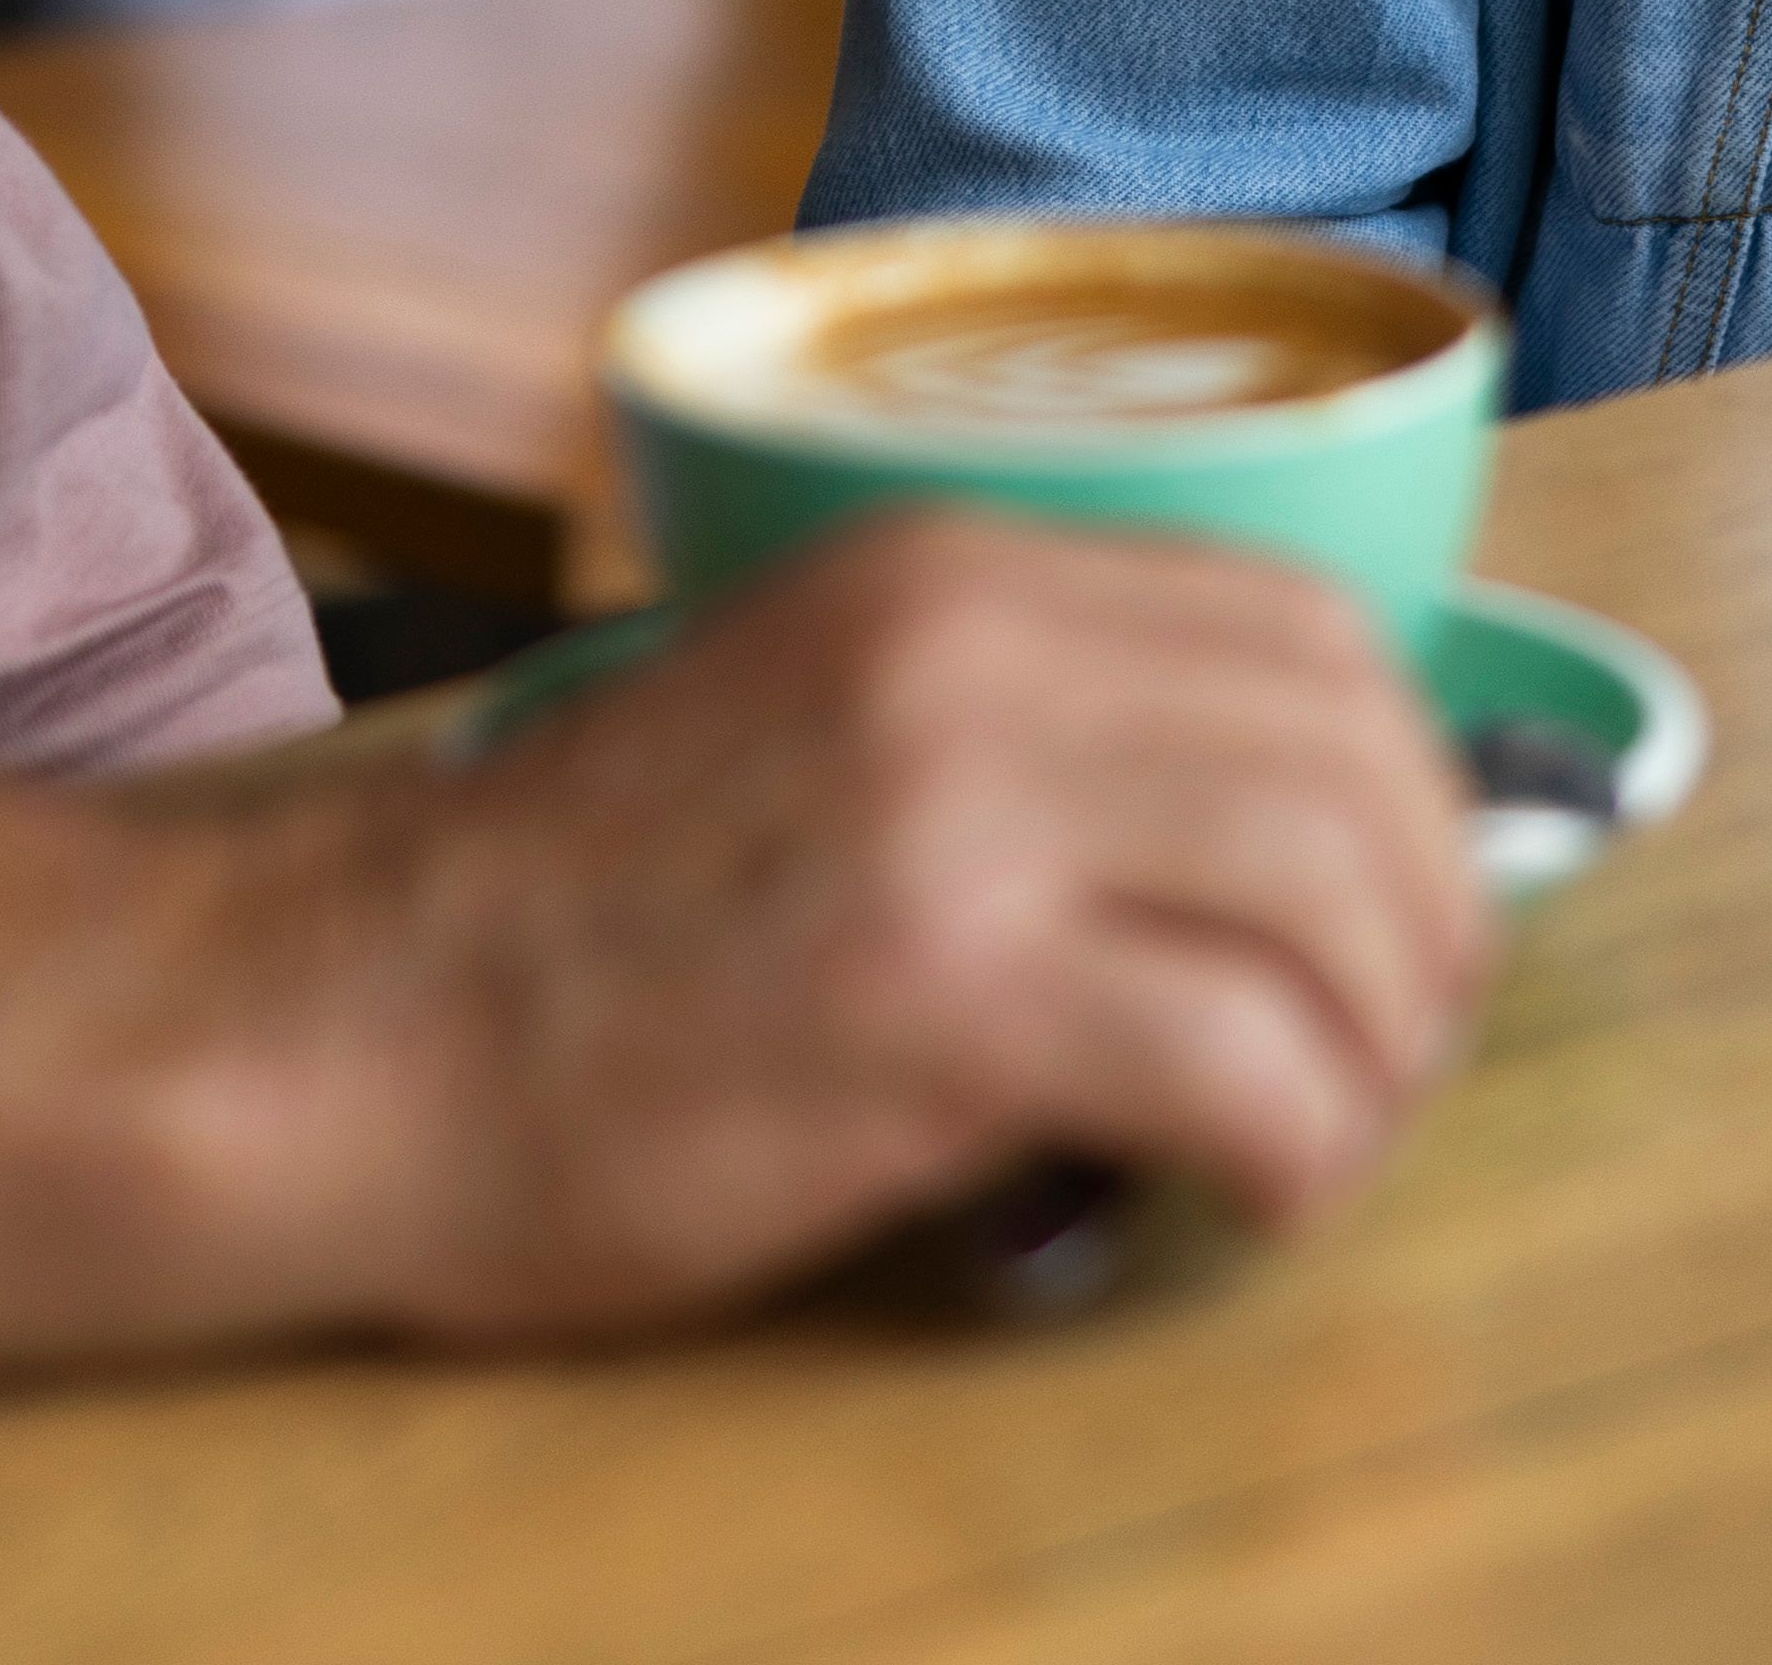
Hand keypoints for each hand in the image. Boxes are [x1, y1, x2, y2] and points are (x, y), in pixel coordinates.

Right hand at [314, 506, 1491, 1336]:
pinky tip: (1243, 1200)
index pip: (1307, 626)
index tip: (1391, 908)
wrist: (342, 1032)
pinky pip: (1250, 1069)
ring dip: (1380, 1050)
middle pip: (1354, 758)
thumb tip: (1263, 836)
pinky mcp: (942, 995)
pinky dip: (1298, 1153)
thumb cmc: (571, 926)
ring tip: (1321, 1133)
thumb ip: (1011, 731)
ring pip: (1339, 904)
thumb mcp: (812, 722)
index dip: (1405, 781)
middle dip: (1429, 923)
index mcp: (947, 571)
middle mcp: (973, 652)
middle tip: (1390, 1049)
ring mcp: (960, 813)